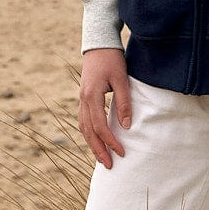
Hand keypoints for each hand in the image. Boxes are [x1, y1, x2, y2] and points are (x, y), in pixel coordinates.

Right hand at [78, 48, 131, 168]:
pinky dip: (89, 133)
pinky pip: (84, 120)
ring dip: (92, 144)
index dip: (110, 141)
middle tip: (109, 165)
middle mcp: (83, 100)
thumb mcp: (122, 79)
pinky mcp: (84, 97)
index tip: (121, 152)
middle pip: (88, 131)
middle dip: (99, 150)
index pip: (100, 126)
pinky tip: (96, 140)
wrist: (98, 43)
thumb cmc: (112, 59)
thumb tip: (127, 126)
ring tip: (101, 158)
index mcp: (92, 96)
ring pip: (83, 127)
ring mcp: (81, 99)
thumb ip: (124, 103)